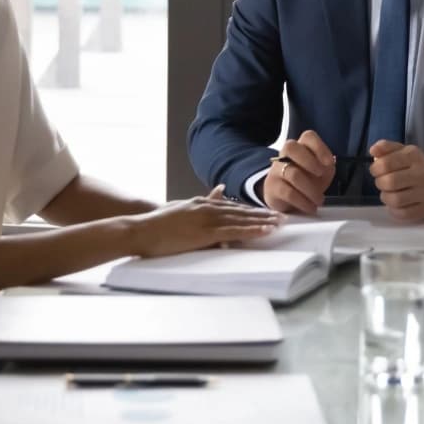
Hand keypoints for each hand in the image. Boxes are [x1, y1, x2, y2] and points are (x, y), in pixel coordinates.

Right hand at [129, 187, 280, 256]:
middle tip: (282, 217)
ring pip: (242, 220)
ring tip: (280, 224)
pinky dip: (252, 231)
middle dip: (263, 214)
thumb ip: (203, 200)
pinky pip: (235, 231)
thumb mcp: (182, 207)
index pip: (232, 207)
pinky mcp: (205, 232)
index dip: (251, 210)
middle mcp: (208, 207)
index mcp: (202, 203)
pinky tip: (265, 232)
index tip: (267, 212)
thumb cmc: (157, 223)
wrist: (141, 229)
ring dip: (263, 221)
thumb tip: (220, 190)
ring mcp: (207, 219)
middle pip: (242, 211)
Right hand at [262, 131, 337, 215]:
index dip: (319, 148)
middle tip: (320, 175)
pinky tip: (310, 207)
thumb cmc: (307, 180)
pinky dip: (303, 201)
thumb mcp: (321, 171)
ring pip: (292, 174)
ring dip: (311, 189)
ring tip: (319, 200)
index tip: (329, 163)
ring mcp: (276, 170)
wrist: (284, 197)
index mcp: (301, 147)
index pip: (308, 137)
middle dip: (308, 161)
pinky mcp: (272, 187)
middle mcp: (286, 155)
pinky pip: (288, 193)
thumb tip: (327, 165)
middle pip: (291, 147)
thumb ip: (326, 166)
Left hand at [367, 141, 423, 222]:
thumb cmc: (415, 165)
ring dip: (386, 197)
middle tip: (382, 181)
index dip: (375, 168)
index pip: (386, 163)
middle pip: (389, 182)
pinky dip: (394, 210)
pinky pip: (402, 213)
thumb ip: (386, 148)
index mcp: (414, 156)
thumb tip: (373, 150)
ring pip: (395, 200)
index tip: (376, 170)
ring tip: (389, 193)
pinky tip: (396, 203)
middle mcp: (422, 173)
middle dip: (380, 183)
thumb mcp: (402, 151)